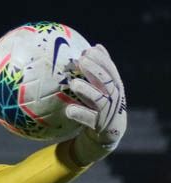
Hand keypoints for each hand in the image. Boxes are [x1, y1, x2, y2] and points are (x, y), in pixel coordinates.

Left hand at [65, 44, 127, 164]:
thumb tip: (93, 47)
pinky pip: (90, 120)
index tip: (88, 49)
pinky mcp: (101, 127)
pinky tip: (68, 110)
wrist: (106, 135)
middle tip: (80, 61)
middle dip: (95, 70)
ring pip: (100, 100)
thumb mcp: (100, 89)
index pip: (111, 70)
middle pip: (107, 82)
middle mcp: (115, 99)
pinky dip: (80, 114)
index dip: (101, 59)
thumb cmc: (99, 107)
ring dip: (86, 91)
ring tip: (73, 83)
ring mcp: (109, 113)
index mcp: (115, 87)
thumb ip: (98, 72)